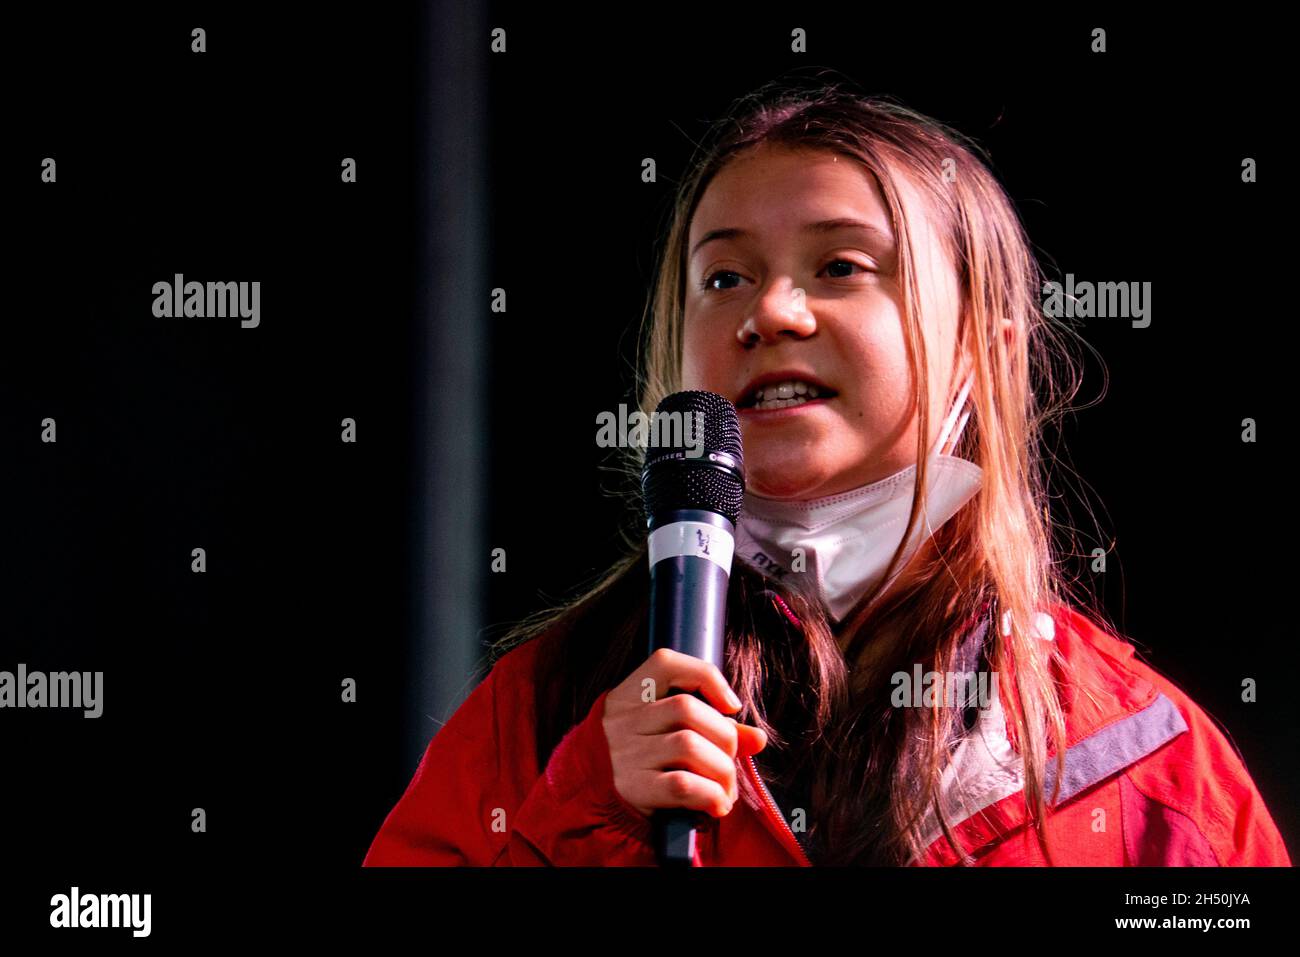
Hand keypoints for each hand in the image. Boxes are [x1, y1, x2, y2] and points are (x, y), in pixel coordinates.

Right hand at [602, 647, 767, 818]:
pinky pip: (681, 785)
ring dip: (722, 770)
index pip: (665, 663)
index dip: (706, 676)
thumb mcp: (663, 732)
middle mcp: (623, 720)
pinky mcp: (632, 789)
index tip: (730, 706)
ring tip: (726, 788)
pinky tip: (717, 805)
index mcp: (629, 695)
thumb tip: (758, 738)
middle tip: (731, 761)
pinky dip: (710, 795)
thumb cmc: (639, 758)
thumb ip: (711, 728)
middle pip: (687, 709)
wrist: (591, 798)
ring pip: (688, 746)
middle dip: (724, 736)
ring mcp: (625, 754)